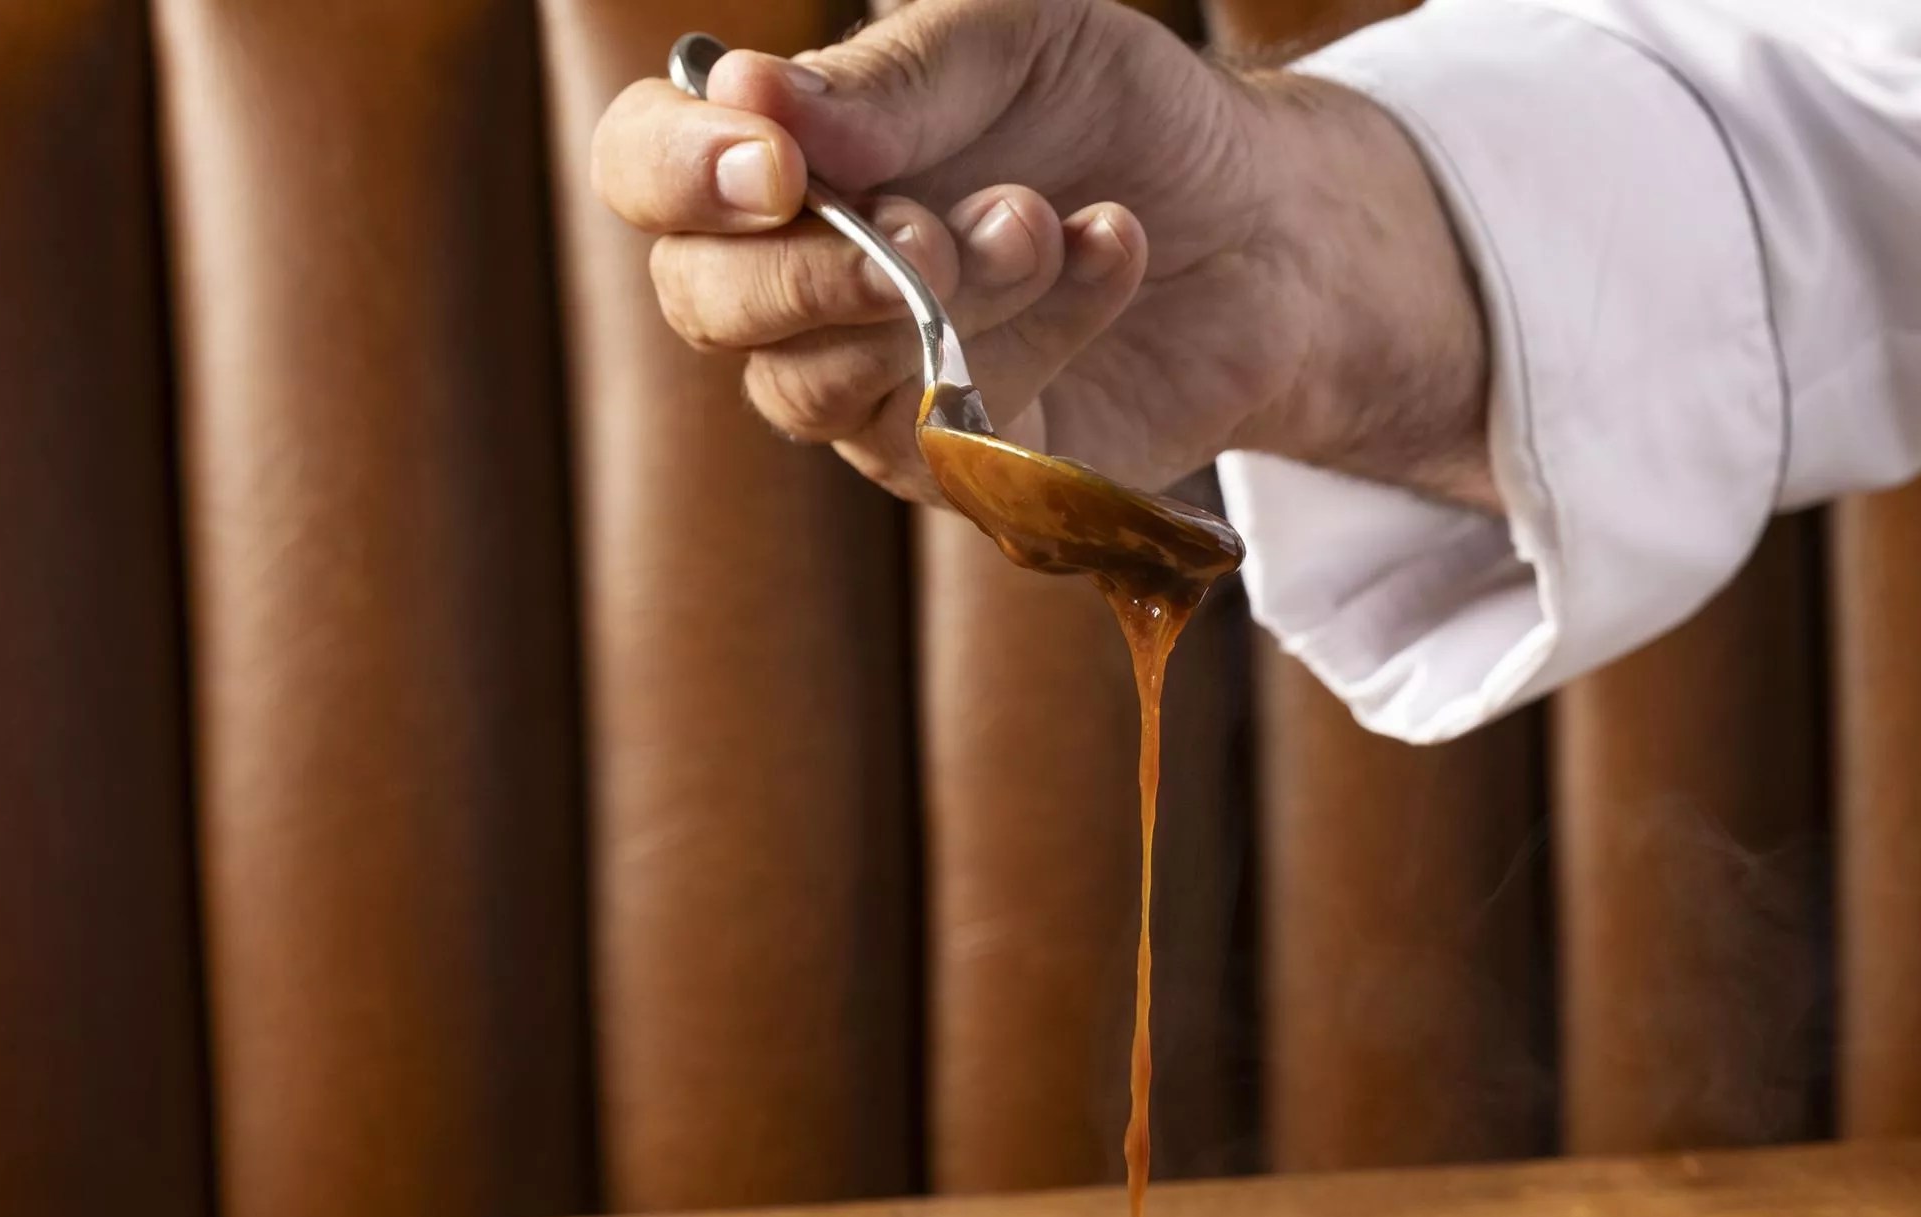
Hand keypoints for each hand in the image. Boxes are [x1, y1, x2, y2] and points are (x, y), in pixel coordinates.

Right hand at [589, 0, 1494, 507]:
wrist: (1274, 222)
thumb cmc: (1122, 116)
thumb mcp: (1018, 44)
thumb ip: (892, 78)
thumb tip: (748, 97)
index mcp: (783, 158)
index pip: (647, 172)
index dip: (682, 174)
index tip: (778, 164)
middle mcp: (800, 282)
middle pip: (705, 306)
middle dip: (814, 273)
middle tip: (933, 228)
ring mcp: (872, 387)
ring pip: (819, 387)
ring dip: (941, 297)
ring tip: (1047, 218)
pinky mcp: (961, 468)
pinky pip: (943, 434)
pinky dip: (1038, 332)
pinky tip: (1110, 250)